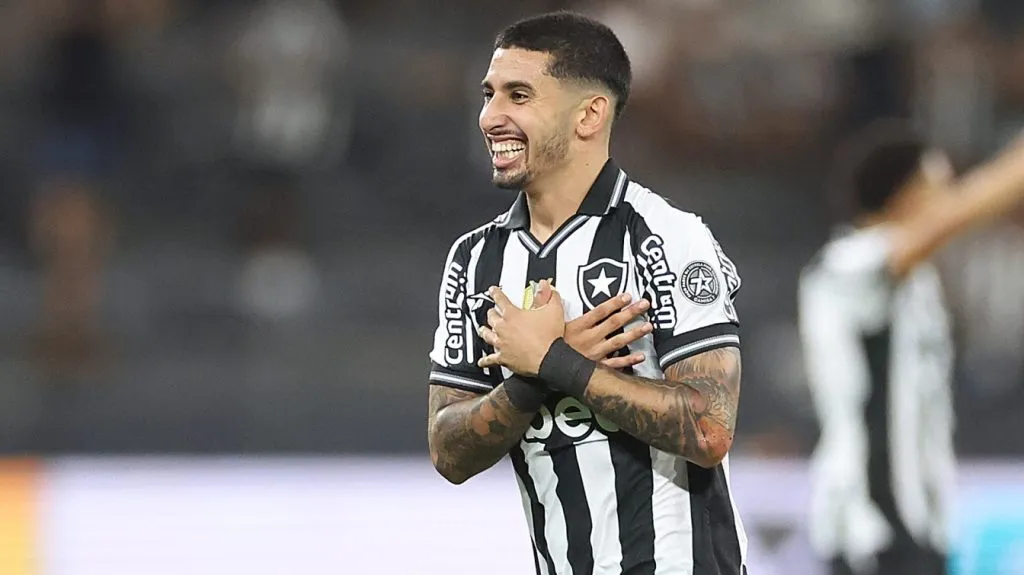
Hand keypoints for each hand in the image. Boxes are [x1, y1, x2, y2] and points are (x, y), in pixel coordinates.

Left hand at [477, 280, 565, 376]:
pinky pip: (490, 360)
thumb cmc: (549, 337)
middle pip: (491, 317)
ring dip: (484, 331)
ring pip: (487, 335)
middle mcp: (503, 328)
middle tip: (492, 311)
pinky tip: (481, 362)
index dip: (496, 293)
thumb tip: (549, 289)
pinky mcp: (503, 358)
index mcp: (512, 315)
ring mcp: (501, 343)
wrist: (548, 358)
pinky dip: (485, 360)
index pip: (500, 299)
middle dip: (491, 312)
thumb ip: (551, 297)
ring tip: (482, 330)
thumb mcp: (554, 310)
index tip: (492, 291)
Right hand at [510, 285, 650, 368]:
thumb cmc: (544, 346)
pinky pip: (615, 364)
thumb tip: (544, 285)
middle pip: (614, 323)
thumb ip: (545, 302)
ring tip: (648, 326)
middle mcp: (589, 339)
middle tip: (645, 304)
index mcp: (578, 327)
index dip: (614, 303)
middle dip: (631, 313)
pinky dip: (628, 361)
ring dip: (634, 334)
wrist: (545, 371)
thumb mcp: (544, 322)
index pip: (600, 311)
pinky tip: (640, 355)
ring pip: (618, 342)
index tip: (627, 296)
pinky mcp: (596, 367)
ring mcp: (594, 353)